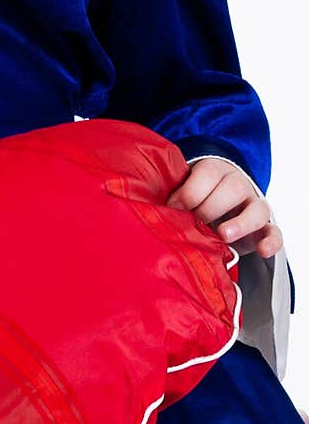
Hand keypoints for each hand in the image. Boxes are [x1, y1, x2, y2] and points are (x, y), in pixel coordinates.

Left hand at [165, 156, 282, 258]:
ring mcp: (254, 206)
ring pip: (256, 209)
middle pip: (232, 189)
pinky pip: (274, 233)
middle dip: (210, 207)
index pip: (207, 174)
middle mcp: (239, 185)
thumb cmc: (194, 199)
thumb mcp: (182, 191)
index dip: (188, 192)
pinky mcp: (264, 228)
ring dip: (240, 222)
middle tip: (195, 222)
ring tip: (223, 235)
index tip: (172, 208)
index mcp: (215, 171)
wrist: (219, 202)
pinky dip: (271, 242)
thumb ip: (172, 196)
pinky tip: (262, 251)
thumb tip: (149, 211)